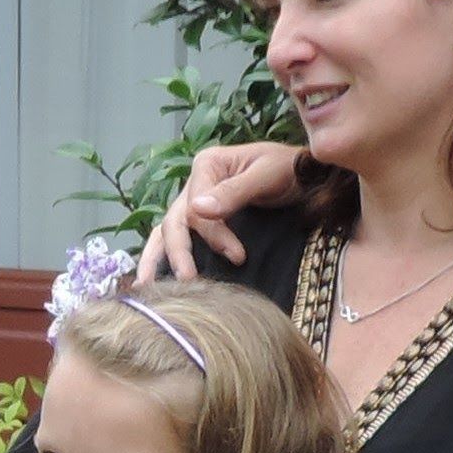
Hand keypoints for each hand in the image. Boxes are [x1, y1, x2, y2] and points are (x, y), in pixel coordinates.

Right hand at [138, 141, 303, 281]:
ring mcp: (194, 201)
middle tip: (187, 281)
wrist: (305, 175)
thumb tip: (197, 211)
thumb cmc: (288, 170)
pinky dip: (163, 255)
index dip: (213, 234)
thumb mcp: (266, 175)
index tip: (238, 256)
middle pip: (175, 220)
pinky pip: (177, 236)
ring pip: (167, 230)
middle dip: (178, 252)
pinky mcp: (202, 219)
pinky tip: (156, 278)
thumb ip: (234, 192)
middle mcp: (194, 183)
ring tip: (147, 287)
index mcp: (207, 165)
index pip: (196, 206)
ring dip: (156, 258)